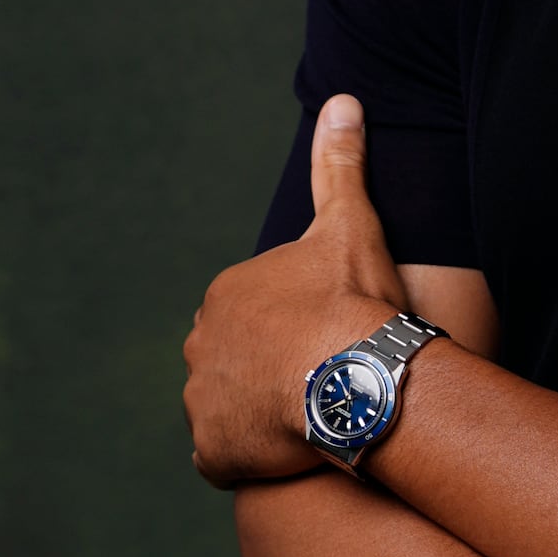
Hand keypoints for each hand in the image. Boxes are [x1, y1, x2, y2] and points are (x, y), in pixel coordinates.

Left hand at [184, 93, 404, 488]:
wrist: (356, 380)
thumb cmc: (352, 301)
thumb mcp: (350, 224)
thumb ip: (340, 164)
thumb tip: (342, 100)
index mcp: (228, 292)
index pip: (256, 310)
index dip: (297, 322)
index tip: (332, 332)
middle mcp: (201, 344)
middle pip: (238, 357)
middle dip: (272, 366)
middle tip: (326, 374)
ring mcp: (202, 401)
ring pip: (230, 405)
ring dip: (261, 410)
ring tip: (315, 411)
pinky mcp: (212, 453)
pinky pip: (225, 456)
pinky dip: (250, 454)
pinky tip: (293, 447)